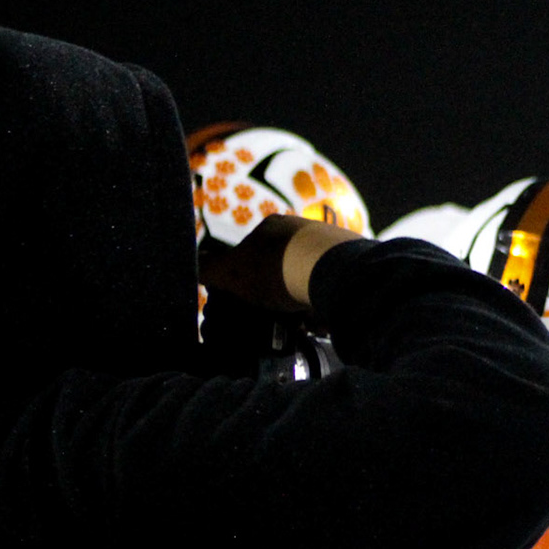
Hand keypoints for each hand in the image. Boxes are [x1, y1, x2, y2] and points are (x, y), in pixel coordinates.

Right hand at [199, 215, 365, 311]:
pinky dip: (322, 306)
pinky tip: (318, 320)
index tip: (247, 301)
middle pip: (281, 266)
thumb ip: (210, 269)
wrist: (336, 272)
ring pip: (307, 280)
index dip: (245, 279)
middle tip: (273, 315)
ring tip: (296, 322)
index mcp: (272, 226)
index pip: (250, 252)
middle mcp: (303, 231)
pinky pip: (329, 291)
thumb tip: (196, 266)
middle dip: (276, 292)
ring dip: (300, 301)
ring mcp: (331, 247)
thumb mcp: (231, 271)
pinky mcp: (352, 268)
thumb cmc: (277, 268)